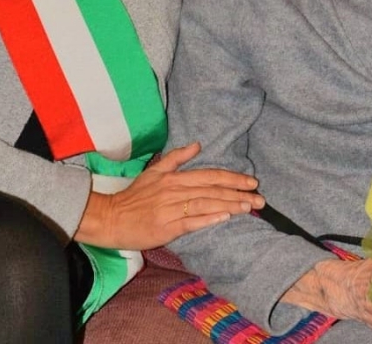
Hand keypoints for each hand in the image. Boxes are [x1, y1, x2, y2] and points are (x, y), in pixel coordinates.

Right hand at [74, 142, 262, 249]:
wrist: (111, 218)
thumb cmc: (134, 196)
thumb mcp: (154, 171)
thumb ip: (176, 157)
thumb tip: (197, 144)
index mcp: (174, 176)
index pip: (210, 175)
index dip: (233, 178)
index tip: (252, 182)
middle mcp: (175, 190)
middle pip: (213, 189)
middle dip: (239, 193)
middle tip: (260, 199)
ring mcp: (171, 209)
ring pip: (206, 204)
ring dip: (230, 205)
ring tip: (249, 208)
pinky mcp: (166, 227)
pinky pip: (191, 221)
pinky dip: (209, 219)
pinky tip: (225, 218)